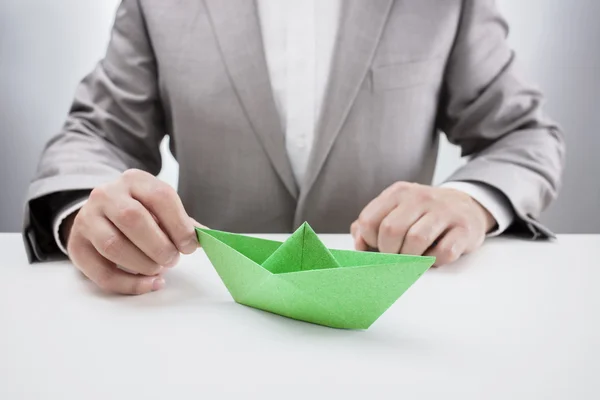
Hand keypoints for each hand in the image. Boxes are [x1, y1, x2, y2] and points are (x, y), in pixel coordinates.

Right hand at [64, 169, 200, 294]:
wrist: (101, 213)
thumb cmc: (142, 212)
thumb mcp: (161, 209)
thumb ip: (184, 223)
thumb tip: (209, 239)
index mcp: (134, 180)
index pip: (160, 196)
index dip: (179, 224)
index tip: (190, 245)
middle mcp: (106, 194)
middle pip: (133, 219)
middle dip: (159, 245)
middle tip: (173, 259)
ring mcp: (87, 219)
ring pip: (113, 245)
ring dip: (143, 264)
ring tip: (159, 269)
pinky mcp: (76, 246)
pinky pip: (101, 273)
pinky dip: (129, 284)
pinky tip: (149, 284)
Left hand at [351, 182, 495, 265]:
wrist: (465, 206)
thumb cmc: (423, 215)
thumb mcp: (395, 210)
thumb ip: (371, 224)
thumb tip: (358, 244)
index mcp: (398, 193)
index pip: (369, 220)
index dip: (368, 241)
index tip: (376, 247)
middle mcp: (420, 197)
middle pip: (391, 230)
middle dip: (389, 251)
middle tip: (396, 256)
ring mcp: (444, 211)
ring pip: (416, 240)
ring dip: (411, 258)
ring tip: (414, 257)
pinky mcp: (463, 228)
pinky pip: (443, 252)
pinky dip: (434, 261)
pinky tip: (433, 256)